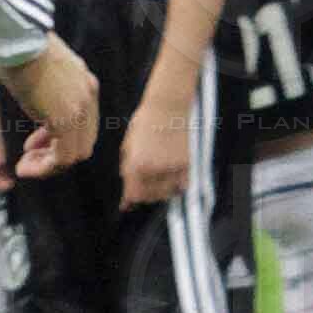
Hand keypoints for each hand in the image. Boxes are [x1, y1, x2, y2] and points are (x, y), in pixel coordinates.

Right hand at [0, 35, 98, 175]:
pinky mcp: (65, 118)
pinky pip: (62, 157)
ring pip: (75, 154)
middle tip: (28, 156)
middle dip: (55, 154)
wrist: (15, 35)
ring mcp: (79, 108)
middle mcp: (88, 95)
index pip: (83, 124)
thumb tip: (40, 104)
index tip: (32, 141)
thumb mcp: (39, 69)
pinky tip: (24, 165)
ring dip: (48, 165)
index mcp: (84, 82)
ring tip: (25, 167)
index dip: (58, 139)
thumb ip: (47, 89)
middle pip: (83, 142)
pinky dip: (44, 166)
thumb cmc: (16, 46)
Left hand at [119, 88, 190, 207]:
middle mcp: (153, 169)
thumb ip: (126, 169)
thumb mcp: (127, 146)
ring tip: (155, 186)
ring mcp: (171, 167)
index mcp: (136, 164)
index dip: (128, 201)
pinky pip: (181, 186)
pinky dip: (175, 188)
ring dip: (158, 193)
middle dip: (143, 197)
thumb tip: (127, 187)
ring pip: (165, 194)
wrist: (167, 107)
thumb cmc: (143, 123)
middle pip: (148, 197)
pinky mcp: (186, 164)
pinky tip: (170, 182)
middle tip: (141, 191)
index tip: (127, 205)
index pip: (133, 194)